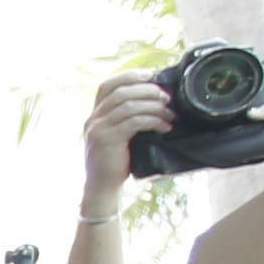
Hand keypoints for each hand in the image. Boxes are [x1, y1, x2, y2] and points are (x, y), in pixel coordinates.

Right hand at [82, 73, 173, 199]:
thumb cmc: (114, 163)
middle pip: (121, 91)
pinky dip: (153, 121)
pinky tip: (164, 126)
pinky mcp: (108, 140)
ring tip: (170, 113)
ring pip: (128, 105)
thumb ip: (126, 119)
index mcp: (95, 115)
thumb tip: (155, 101)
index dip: (130, 76)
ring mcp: (99, 129)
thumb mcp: (117, 136)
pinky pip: (134, 122)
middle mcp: (93, 119)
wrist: (101, 188)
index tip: (152, 75)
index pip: (108, 85)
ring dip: (154, 106)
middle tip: (167, 97)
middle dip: (147, 90)